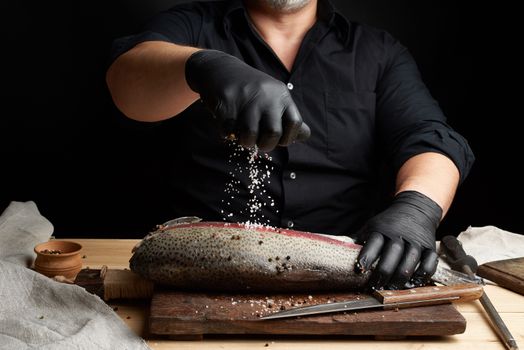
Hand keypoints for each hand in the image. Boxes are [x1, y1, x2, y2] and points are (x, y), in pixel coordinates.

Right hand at [185, 50, 309, 150]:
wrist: (221, 70)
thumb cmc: (252, 91)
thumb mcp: (274, 98)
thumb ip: (288, 117)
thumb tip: (305, 135)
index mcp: (282, 95)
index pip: (295, 124)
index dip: (288, 138)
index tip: (277, 138)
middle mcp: (266, 96)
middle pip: (273, 133)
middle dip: (266, 145)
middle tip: (258, 143)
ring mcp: (246, 99)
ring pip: (249, 135)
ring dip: (245, 142)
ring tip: (242, 135)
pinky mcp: (226, 103)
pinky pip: (229, 132)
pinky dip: (228, 134)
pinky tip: (228, 125)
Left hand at [355, 191, 441, 289]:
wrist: (415, 209)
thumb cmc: (388, 223)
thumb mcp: (371, 226)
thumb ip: (358, 240)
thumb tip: (339, 253)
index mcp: (382, 229)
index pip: (374, 243)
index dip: (367, 256)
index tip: (360, 269)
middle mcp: (400, 234)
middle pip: (393, 254)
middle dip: (384, 272)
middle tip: (376, 286)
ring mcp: (416, 241)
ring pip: (411, 261)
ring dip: (401, 278)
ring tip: (392, 289)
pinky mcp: (429, 247)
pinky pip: (429, 263)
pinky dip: (422, 275)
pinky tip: (413, 283)